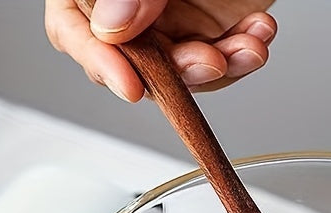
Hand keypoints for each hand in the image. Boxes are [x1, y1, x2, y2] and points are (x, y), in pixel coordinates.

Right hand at [45, 0, 276, 101]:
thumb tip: (109, 26)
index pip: (71, 27)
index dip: (97, 60)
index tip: (130, 86)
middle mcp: (129, 2)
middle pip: (134, 61)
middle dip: (177, 71)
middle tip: (211, 60)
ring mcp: (170, 19)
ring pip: (181, 71)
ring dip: (220, 66)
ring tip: (249, 46)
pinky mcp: (210, 30)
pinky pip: (220, 61)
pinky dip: (243, 53)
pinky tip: (259, 31)